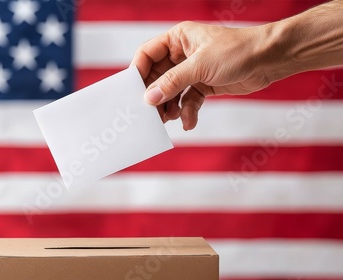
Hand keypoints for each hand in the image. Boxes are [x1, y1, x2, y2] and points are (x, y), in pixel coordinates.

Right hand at [131, 21, 272, 129]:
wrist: (270, 59)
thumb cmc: (237, 51)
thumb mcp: (200, 66)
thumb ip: (172, 82)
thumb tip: (149, 98)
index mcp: (177, 39)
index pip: (147, 54)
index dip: (138, 72)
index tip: (132, 91)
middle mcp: (182, 54)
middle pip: (157, 77)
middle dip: (154, 95)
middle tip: (149, 113)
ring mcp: (193, 71)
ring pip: (171, 91)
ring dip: (169, 106)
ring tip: (168, 119)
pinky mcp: (204, 85)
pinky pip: (188, 100)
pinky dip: (187, 112)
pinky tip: (189, 122)